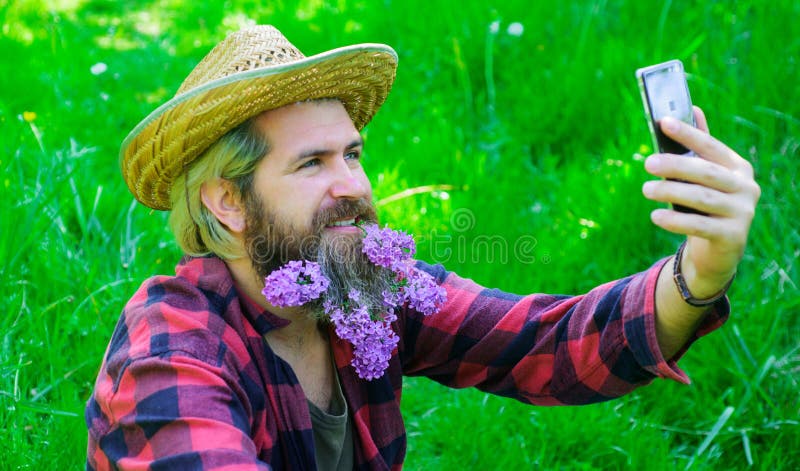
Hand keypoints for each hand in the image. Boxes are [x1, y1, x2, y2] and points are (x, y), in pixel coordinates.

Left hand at [641, 107, 760, 297]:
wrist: (717, 253)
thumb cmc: (705, 208)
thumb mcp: (703, 179)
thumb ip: (698, 149)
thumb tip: (692, 108)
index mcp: (738, 168)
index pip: (711, 146)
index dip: (688, 134)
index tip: (664, 122)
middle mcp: (746, 188)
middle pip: (706, 172)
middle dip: (675, 165)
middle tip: (647, 163)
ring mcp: (743, 213)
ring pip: (702, 198)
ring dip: (670, 191)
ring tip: (646, 189)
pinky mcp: (733, 237)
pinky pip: (699, 225)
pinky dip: (675, 220)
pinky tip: (655, 216)